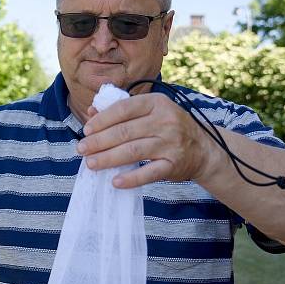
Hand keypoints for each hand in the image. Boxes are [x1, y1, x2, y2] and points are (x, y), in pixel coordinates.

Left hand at [76, 93, 216, 187]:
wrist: (203, 149)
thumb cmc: (168, 127)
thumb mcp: (150, 112)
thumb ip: (121, 110)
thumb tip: (91, 111)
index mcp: (157, 102)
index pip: (123, 109)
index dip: (102, 120)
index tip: (86, 130)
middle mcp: (165, 121)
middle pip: (125, 131)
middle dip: (99, 141)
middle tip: (81, 149)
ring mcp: (171, 143)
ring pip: (133, 151)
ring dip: (108, 158)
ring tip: (91, 163)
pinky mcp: (174, 164)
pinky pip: (149, 173)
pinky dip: (131, 178)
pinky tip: (115, 181)